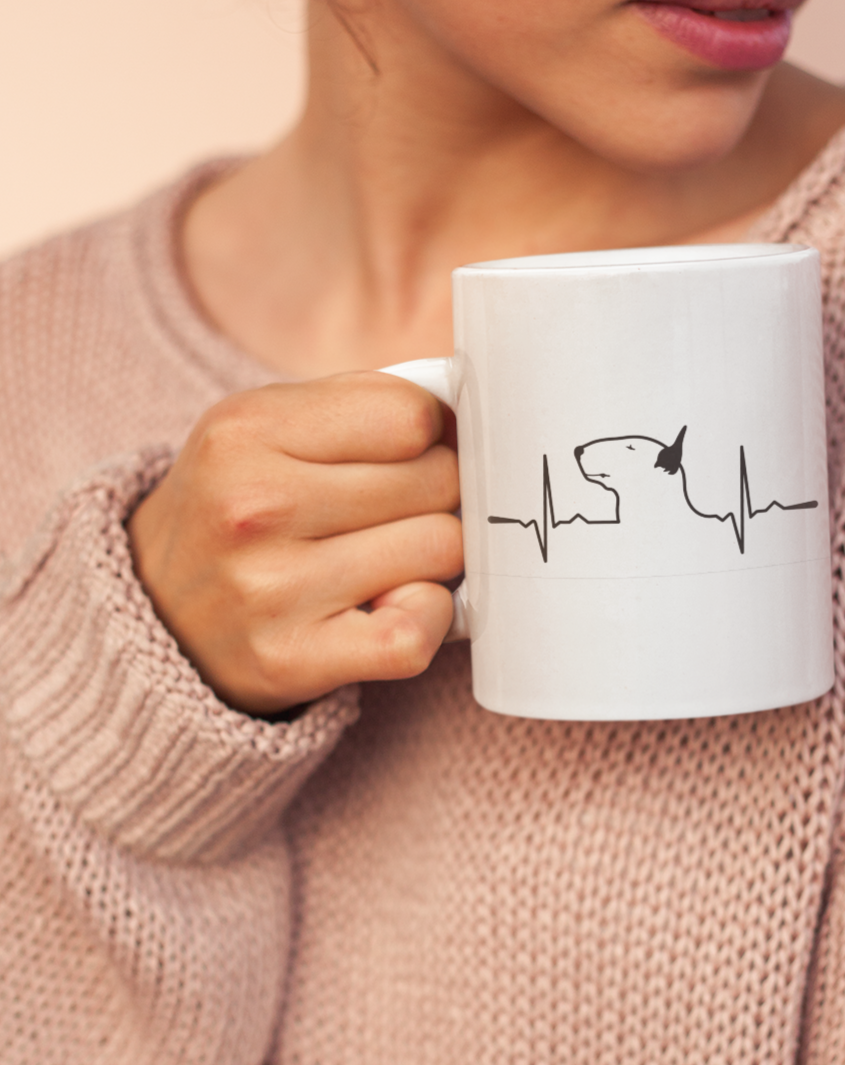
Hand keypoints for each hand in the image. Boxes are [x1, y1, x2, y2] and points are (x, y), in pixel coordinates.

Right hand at [128, 371, 461, 715]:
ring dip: (436, 558)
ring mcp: (271, 589)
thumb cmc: (242, 508)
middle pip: (438, 482)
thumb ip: (365, 404)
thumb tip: (470, 414)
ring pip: (441, 550)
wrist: (154, 612)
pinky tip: (398, 605)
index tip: (410, 456)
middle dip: (439, 496)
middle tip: (402, 513)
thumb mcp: (269, 428)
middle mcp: (253, 506)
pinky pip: (415, 633)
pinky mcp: (291, 659)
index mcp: (248, 430)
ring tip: (393, 558)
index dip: (431, 435)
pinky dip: (428, 619)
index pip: (413, 416)